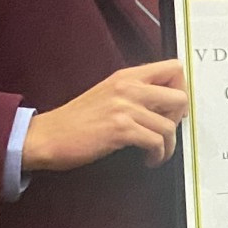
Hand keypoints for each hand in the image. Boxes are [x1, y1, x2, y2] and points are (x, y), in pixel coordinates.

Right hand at [23, 59, 187, 171]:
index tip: (173, 106)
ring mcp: (124, 108)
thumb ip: (136, 92)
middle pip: (180, 97)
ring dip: (168, 144)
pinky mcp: (120, 129)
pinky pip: (156, 142)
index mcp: (126, 76)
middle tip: (166, 130)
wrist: (46, 136)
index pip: (174, 68)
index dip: (181, 88)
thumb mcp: (109, 94)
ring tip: (157, 151)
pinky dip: (158, 154)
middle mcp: (128, 87)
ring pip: (170, 125)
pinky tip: (149, 158)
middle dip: (178, 118)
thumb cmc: (76, 120)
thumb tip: (167, 102)